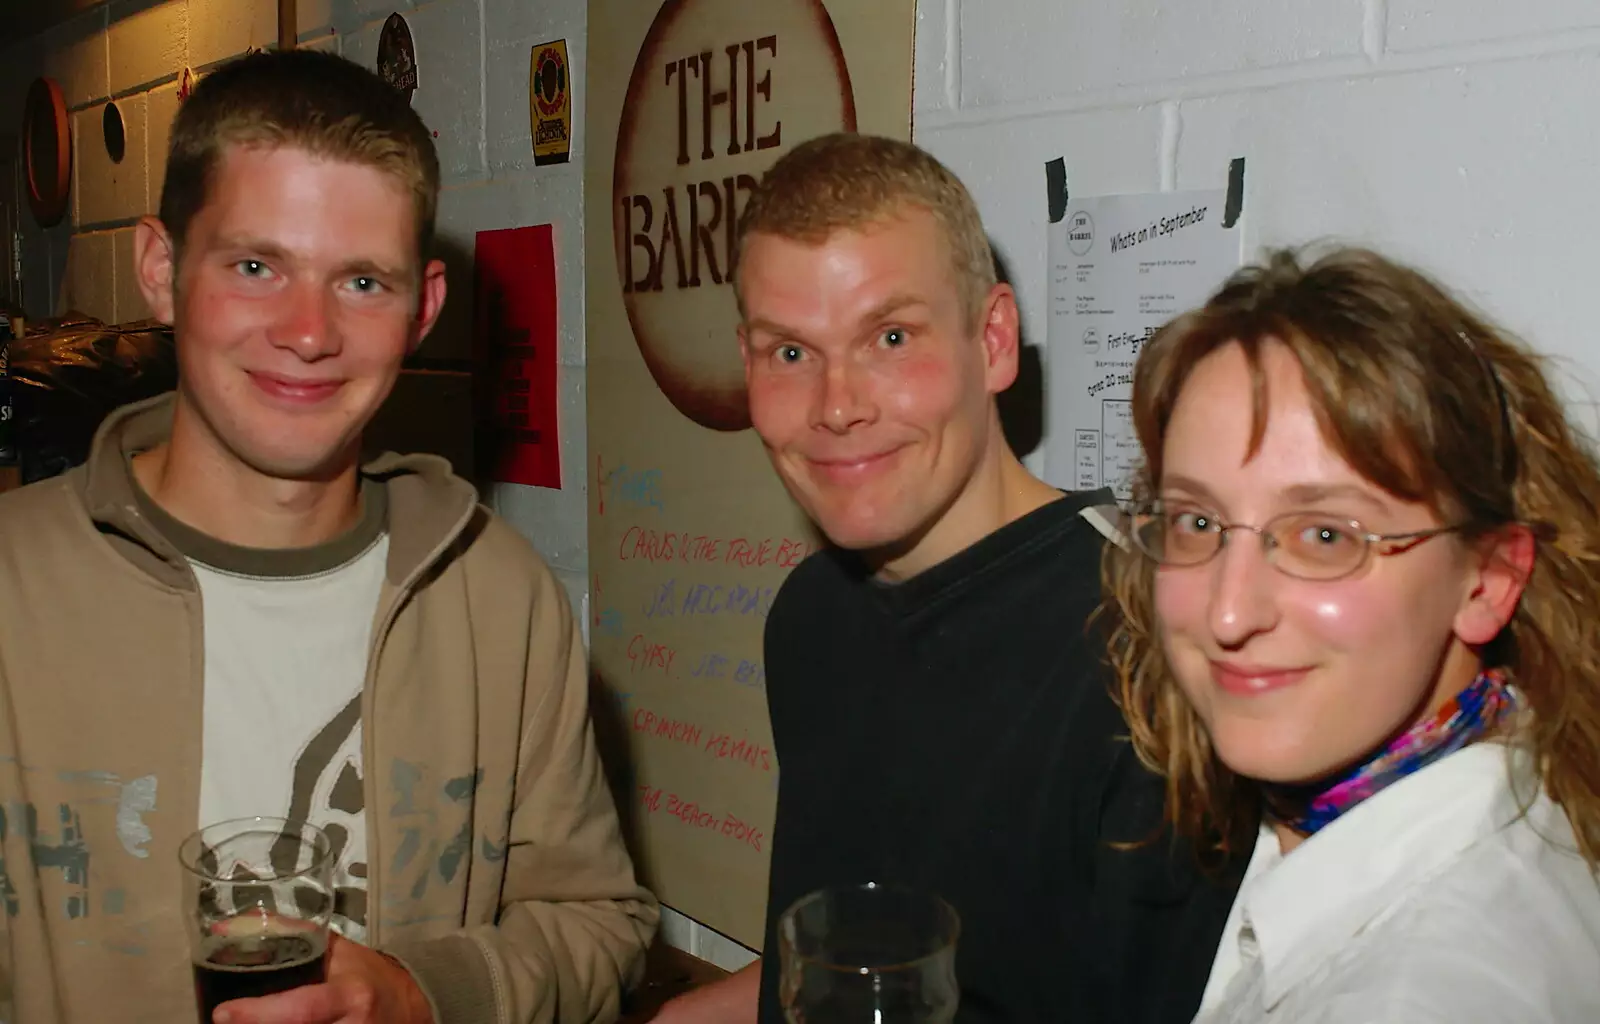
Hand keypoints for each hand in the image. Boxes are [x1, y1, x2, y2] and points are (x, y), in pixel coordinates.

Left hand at [213, 933, 433, 1023]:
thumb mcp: (338, 952)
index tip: (223, 1012)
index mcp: (349, 995)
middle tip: (224, 1019)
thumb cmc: (367, 975)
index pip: (302, 1008)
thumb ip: (294, 937)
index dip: (260, 1014)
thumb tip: (244, 923)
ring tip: (240, 1021)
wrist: (408, 1008)